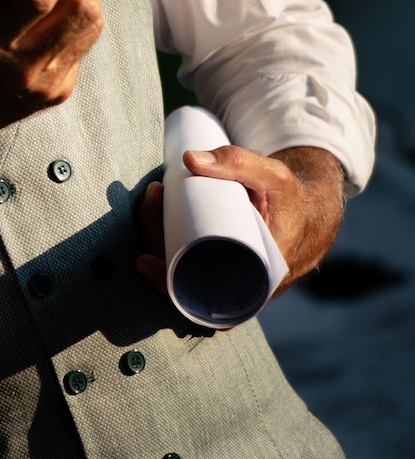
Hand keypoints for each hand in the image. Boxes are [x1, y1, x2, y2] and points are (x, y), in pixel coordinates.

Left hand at [135, 145, 345, 295]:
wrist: (314, 212)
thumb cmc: (293, 197)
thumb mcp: (272, 176)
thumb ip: (236, 162)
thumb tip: (188, 159)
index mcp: (258, 276)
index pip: (205, 299)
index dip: (169, 286)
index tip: (144, 260)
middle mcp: (242, 287)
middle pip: (182, 279)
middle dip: (156, 242)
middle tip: (152, 198)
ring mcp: (232, 279)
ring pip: (182, 272)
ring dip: (158, 241)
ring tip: (153, 201)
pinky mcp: (225, 269)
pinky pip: (189, 267)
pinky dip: (168, 247)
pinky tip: (154, 223)